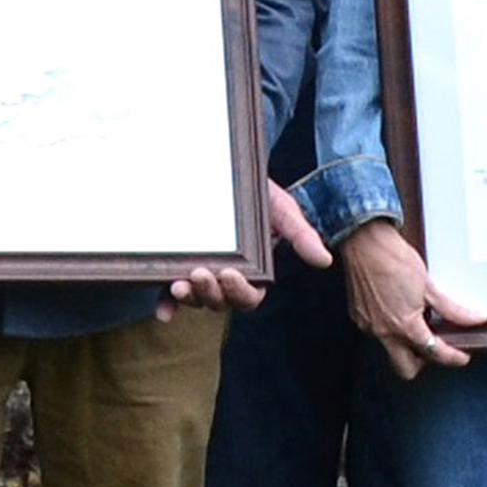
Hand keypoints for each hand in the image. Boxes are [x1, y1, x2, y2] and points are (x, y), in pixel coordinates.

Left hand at [156, 183, 331, 320]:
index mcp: (254, 274)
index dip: (240, 292)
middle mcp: (227, 279)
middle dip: (211, 294)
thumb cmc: (262, 195)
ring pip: (197, 299)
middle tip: (202, 274)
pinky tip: (163, 313)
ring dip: (189, 298)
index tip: (230, 274)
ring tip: (180, 285)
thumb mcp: (283, 211)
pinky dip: (167, 305)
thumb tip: (323, 260)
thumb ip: (301, 235)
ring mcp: (202, 274)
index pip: (249, 296)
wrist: (231, 173)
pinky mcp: (179, 265)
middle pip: (220, 301)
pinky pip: (171, 293)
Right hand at [341, 219, 482, 379]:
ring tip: (416, 321)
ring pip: (390, 350)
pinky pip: (377, 333)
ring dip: (405, 343)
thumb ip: (451, 309)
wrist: (366, 242)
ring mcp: (368, 325)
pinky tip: (397, 310)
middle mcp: (383, 331)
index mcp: (405, 326)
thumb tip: (473, 319)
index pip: (434, 353)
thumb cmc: (394, 259)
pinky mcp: (358, 316)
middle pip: (406, 368)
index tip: (460, 355)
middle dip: (423, 362)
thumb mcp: (428, 285)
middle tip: (435, 345)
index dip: (453, 357)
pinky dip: (390, 328)